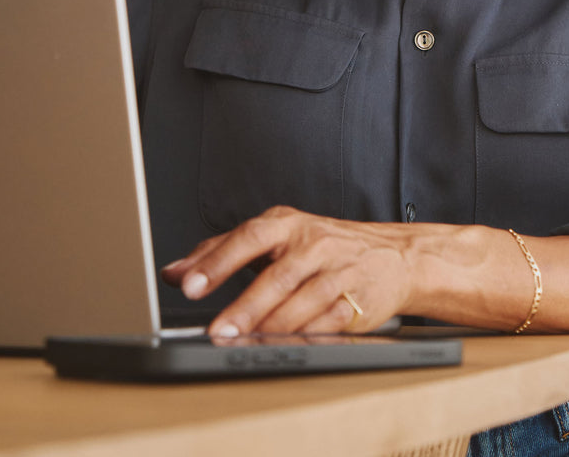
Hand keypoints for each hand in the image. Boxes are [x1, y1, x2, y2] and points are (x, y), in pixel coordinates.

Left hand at [160, 206, 416, 336]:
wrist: (394, 255)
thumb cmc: (325, 247)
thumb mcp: (277, 237)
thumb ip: (223, 251)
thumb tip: (174, 270)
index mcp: (288, 224)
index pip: (247, 237)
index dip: (216, 261)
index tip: (188, 283)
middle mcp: (313, 243)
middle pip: (275, 274)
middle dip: (244, 305)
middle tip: (216, 329)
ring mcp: (337, 271)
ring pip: (302, 300)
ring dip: (271, 325)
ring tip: (243, 342)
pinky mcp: (356, 299)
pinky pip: (327, 320)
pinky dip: (305, 333)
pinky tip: (286, 344)